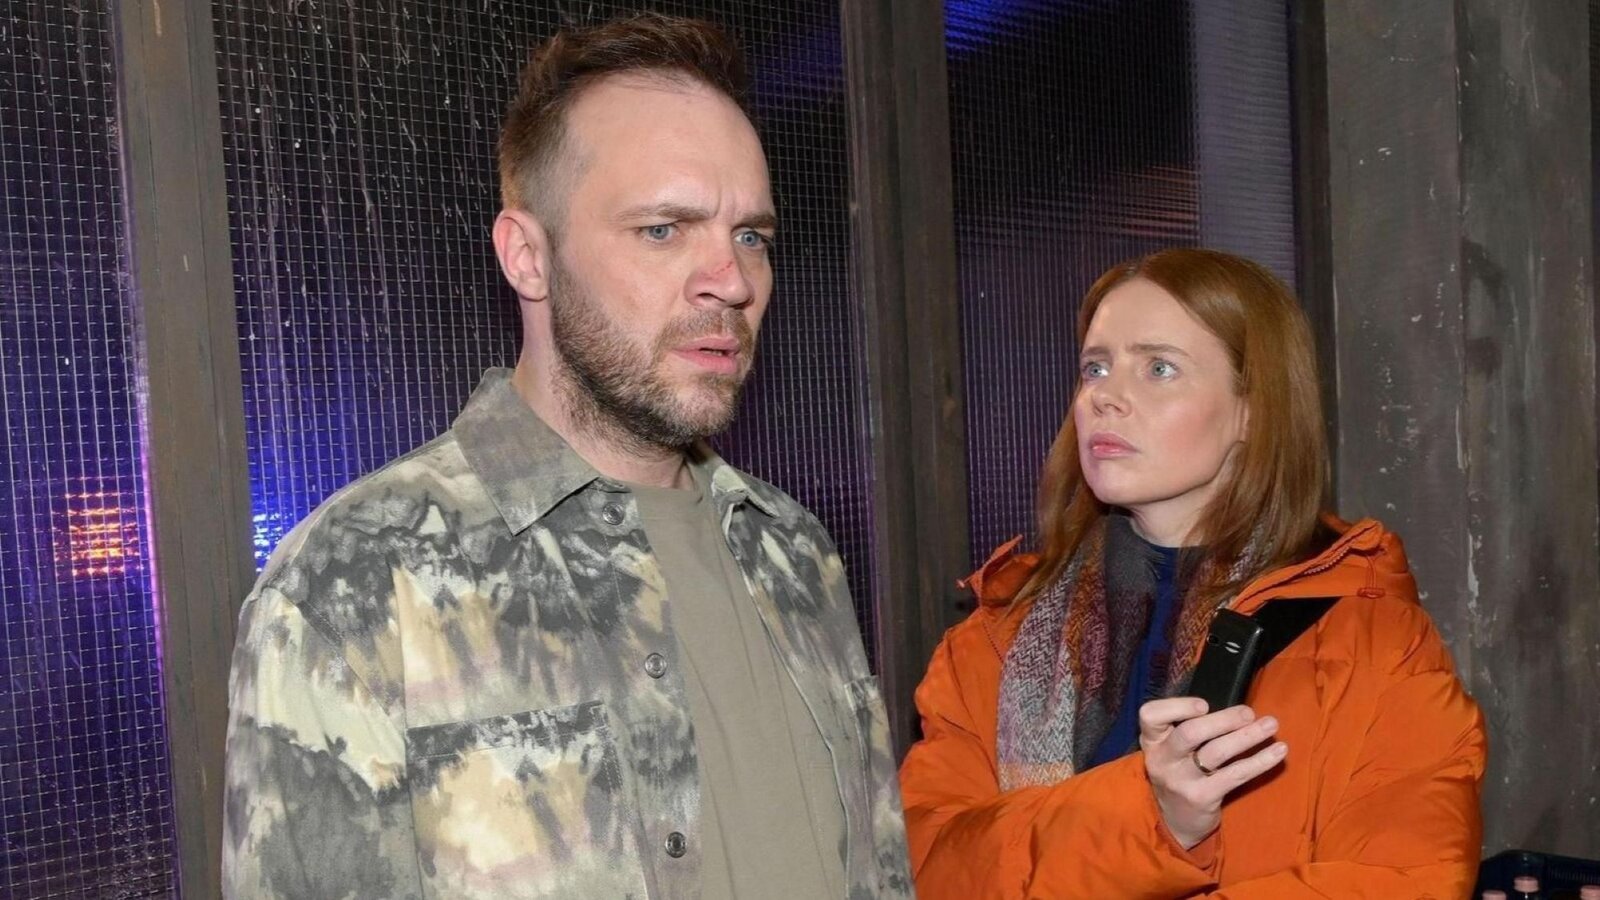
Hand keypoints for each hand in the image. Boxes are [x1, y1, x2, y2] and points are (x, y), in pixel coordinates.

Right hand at [1138, 698, 1287, 848]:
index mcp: (1153, 742)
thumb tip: (1234, 710)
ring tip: (1271, 725)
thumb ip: (1189, 729)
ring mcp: (1182, 780)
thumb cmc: (1179, 774)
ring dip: (1247, 736)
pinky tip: (1279, 751)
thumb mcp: (1170, 751)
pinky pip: (1235, 775)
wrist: (1174, 823)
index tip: (1205, 705)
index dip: (1177, 706)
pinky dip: (1260, 761)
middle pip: (1190, 732)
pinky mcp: (1203, 797)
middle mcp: (1163, 759)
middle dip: (1223, 720)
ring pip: (1216, 752)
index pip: (1151, 715)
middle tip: (1249, 713)